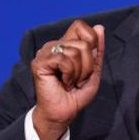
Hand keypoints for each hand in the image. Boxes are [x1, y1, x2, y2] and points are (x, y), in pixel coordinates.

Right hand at [30, 20, 105, 139]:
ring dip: (79, 73)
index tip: (87, 64)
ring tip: (70, 82)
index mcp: (66, 44)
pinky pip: (64, 60)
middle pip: (83, 43)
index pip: (81, 26)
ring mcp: (45, 52)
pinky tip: (63, 83)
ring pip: (75, 52)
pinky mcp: (39, 62)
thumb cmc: (76, 94)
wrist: (64, 113)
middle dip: (87, 66)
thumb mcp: (94, 71)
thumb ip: (97, 50)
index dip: (91, 42)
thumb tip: (100, 27)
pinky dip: (69, 74)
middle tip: (77, 79)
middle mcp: (54, 45)